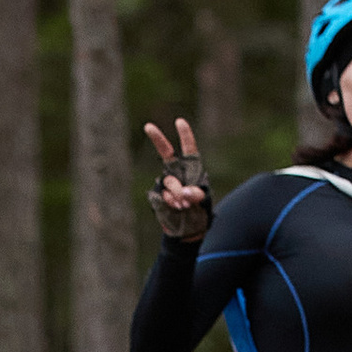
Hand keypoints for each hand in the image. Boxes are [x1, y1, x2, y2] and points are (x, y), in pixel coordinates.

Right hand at [143, 118, 211, 241]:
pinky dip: (170, 202)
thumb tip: (183, 192)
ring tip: (184, 205)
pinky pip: (162, 195)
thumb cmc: (199, 211)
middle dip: (157, 139)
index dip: (184, 135)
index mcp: (191, 168)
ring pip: (169, 182)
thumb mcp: (203, 202)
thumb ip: (195, 194)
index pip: (188, 148)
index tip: (179, 122)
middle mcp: (177, 172)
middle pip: (166, 152)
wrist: (187, 229)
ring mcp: (166, 183)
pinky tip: (176, 208)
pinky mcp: (159, 195)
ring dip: (177, 193)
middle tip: (148, 126)